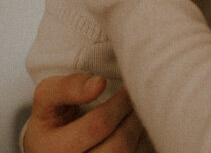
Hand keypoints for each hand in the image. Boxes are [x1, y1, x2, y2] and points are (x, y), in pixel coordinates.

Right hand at [23, 73, 151, 152]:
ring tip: (140, 110)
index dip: (120, 102)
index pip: (97, 125)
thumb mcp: (48, 96)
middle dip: (134, 117)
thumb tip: (99, 83)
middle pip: (118, 145)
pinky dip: (141, 144)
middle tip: (140, 97)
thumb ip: (69, 86)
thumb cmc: (52, 116)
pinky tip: (138, 130)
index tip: (129, 86)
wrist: (49, 146)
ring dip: (141, 131)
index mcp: (51, 149)